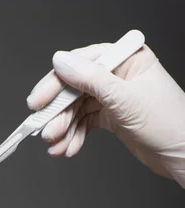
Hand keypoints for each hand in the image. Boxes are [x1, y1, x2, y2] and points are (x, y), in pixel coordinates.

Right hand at [26, 40, 184, 186]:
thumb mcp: (125, 99)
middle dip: (58, 114)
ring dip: (64, 129)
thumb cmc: (169, 123)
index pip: (80, 64)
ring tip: (56, 146)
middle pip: (75, 89)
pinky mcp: (112, 117)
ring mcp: (114, 96)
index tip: (37, 103)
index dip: (55, 83)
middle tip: (45, 131)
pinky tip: (67, 149)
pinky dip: (74, 136)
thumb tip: (59, 60)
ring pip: (77, 109)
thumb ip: (90, 79)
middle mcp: (117, 75)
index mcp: (125, 59)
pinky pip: (84, 123)